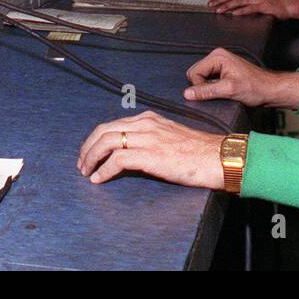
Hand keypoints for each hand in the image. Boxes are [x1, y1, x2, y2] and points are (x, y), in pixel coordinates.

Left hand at [77, 111, 224, 188]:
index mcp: (149, 119)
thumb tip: (133, 154)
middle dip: (88, 147)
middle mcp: (145, 124)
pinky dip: (104, 170)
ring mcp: (147, 137)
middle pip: (104, 130)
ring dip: (91, 158)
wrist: (217, 157)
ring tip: (86, 172)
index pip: (113, 124)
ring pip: (106, 142)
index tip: (90, 152)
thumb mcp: (170, 138)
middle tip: (82, 164)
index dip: (96, 139)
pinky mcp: (150, 154)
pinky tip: (99, 179)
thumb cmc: (198, 152)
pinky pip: (117, 159)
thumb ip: (151, 140)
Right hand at [184, 47, 298, 108]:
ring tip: (224, 92)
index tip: (215, 94)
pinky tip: (225, 91)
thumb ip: (207, 91)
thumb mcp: (229, 90)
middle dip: (204, 87)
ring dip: (209, 88)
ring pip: (201, 79)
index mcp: (217, 56)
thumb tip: (187, 94)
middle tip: (220, 93)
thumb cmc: (255, 88)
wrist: (270, 90)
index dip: (200, 87)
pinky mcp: (222, 71)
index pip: (193, 73)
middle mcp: (217, 56)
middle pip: (195, 74)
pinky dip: (213, 88)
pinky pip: (208, 80)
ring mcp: (219, 63)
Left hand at [208, 0, 293, 18]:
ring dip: (227, 6)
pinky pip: (250, 8)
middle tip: (211, 5)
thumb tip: (236, 5)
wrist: (289, 3)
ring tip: (219, 10)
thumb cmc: (275, 1)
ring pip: (239, 0)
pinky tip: (234, 14)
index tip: (213, 0)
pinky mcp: (263, 5)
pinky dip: (241, 10)